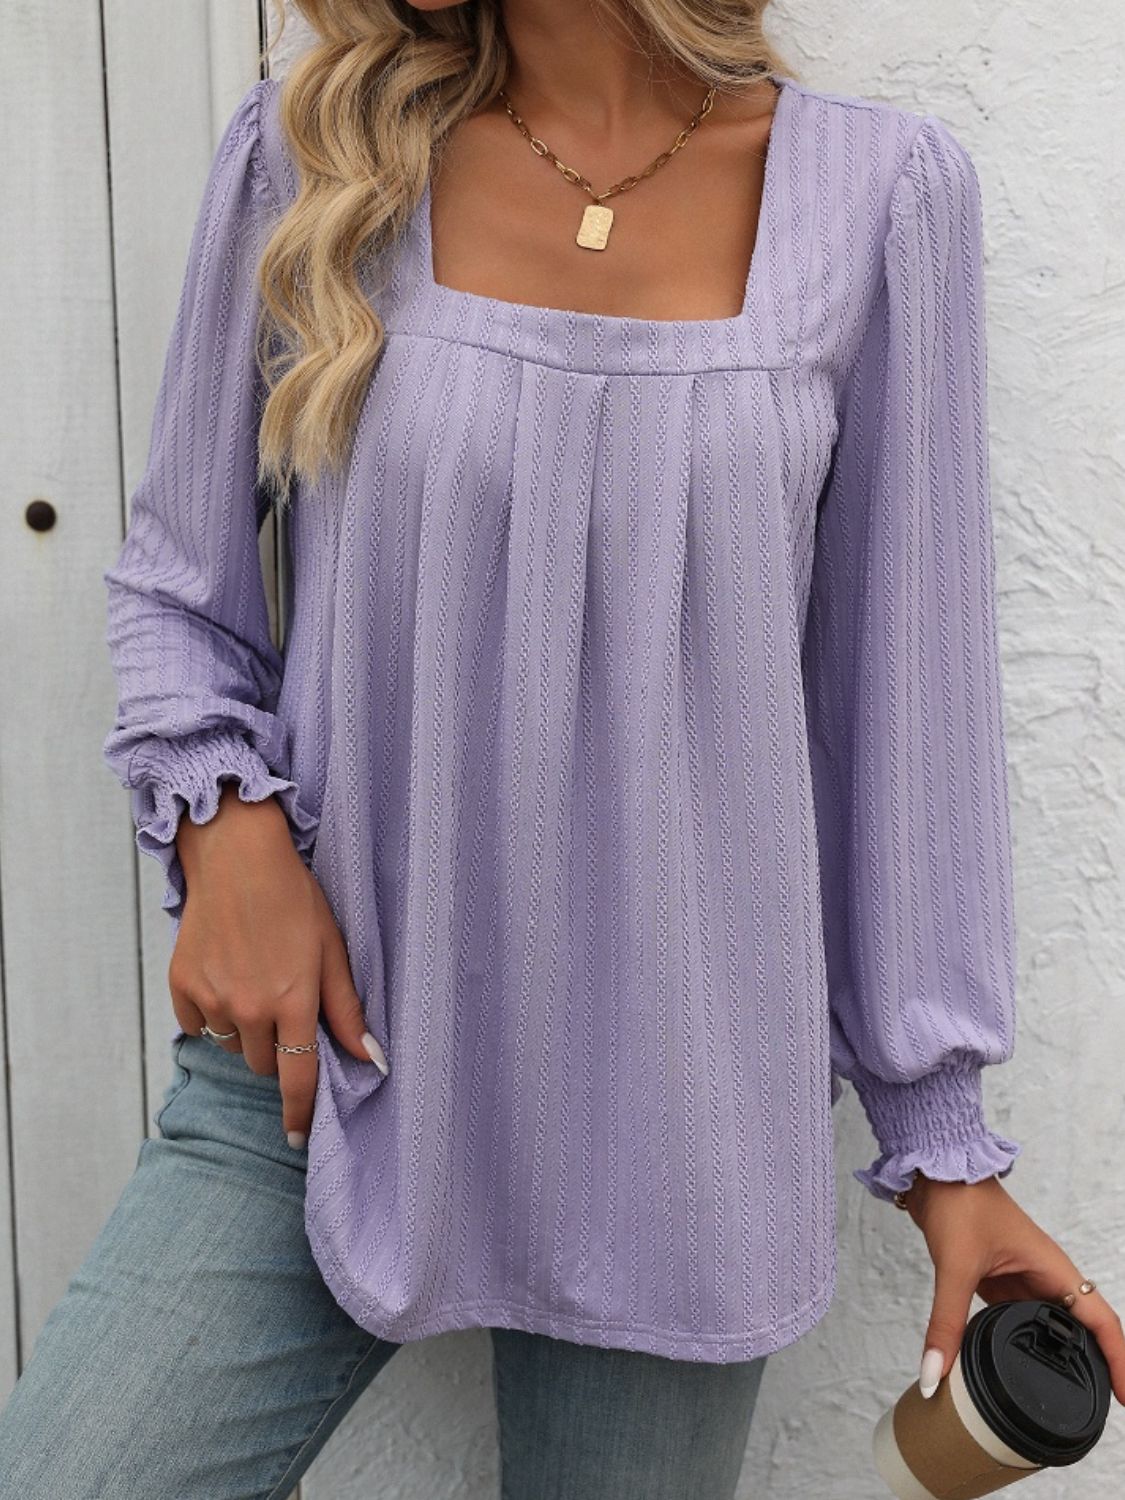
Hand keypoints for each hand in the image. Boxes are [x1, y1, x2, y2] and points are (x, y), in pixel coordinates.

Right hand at [168, 786, 388, 1146]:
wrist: (238, 857)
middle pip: (265, 1064)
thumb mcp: (333, 951)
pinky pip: (198, 1025)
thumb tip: (372, 1061)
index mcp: (293, 1002)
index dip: (299, 1115)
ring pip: (232, 1045)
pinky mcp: (182, 985)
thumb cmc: (295, 900)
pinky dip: (212, 1013)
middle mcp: (249, 1008)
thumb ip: (347, 1010)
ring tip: (257, 981)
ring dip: (246, 1029)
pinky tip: (227, 977)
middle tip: (285, 1007)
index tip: (297, 1139)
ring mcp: (211, 998)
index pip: (298, 1078)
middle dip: (279, 1049)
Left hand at [899, 1171, 1124, 1406]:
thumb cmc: (960, 1202)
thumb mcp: (956, 1266)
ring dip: (1056, 1354)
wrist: (934, 1171)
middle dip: (1092, 1365)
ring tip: (1059, 1394)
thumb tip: (935, 1373)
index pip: (1102, 1322)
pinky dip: (1020, 1341)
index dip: (1120, 1360)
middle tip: (1092, 1408)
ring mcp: (1022, 1279)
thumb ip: (946, 1324)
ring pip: (1048, 1325)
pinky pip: (1018, 1317)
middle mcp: (1044, 1276)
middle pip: (1080, 1329)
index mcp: (1053, 1269)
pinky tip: (1013, 1362)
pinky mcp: (999, 1279)